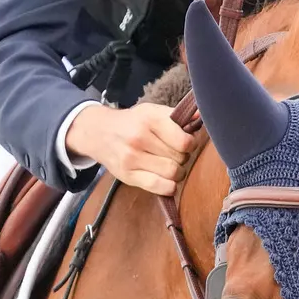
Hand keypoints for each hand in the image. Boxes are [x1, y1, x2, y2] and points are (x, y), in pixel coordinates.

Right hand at [66, 102, 191, 195]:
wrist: (99, 132)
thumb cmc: (132, 123)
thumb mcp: (152, 111)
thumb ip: (176, 117)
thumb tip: (199, 119)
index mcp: (150, 119)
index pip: (185, 142)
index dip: (190, 145)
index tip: (185, 144)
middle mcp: (140, 138)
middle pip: (180, 159)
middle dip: (182, 159)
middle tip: (174, 155)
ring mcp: (132, 158)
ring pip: (172, 174)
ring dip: (177, 173)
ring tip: (170, 166)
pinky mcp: (128, 175)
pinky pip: (159, 187)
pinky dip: (169, 187)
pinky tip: (166, 180)